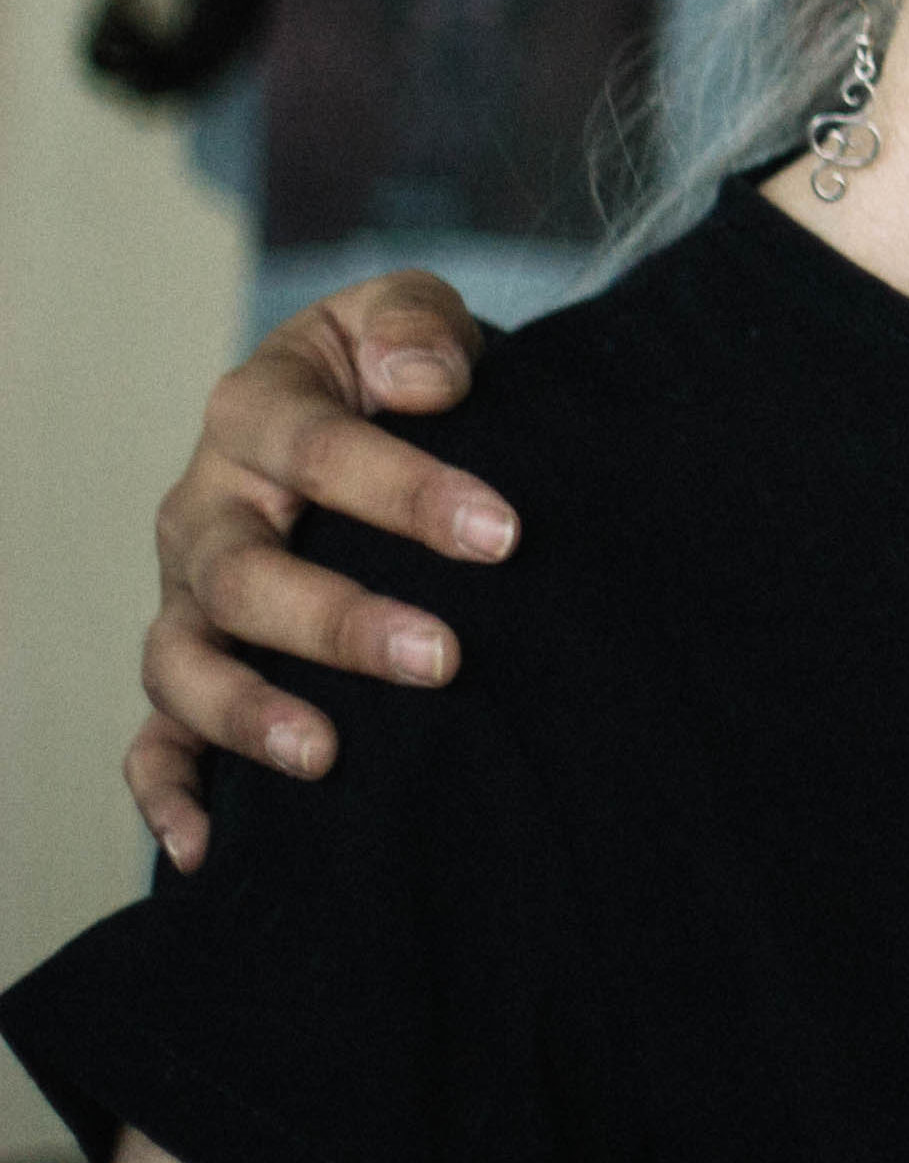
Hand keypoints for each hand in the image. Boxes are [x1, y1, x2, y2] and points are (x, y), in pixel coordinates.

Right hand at [127, 271, 512, 871]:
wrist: (365, 408)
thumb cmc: (395, 367)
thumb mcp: (404, 315)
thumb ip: (415, 326)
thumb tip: (427, 381)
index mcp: (254, 414)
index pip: (315, 448)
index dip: (404, 489)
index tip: (501, 532)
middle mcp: (204, 511)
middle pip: (243, 573)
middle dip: (340, 621)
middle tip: (444, 657)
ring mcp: (186, 598)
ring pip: (185, 663)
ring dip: (252, 713)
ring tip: (329, 754)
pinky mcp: (188, 670)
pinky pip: (153, 743)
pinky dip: (168, 795)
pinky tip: (209, 847)